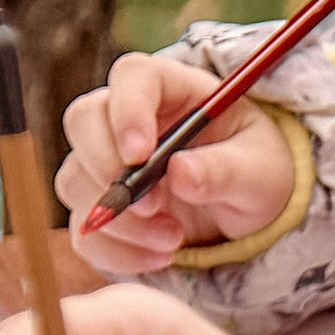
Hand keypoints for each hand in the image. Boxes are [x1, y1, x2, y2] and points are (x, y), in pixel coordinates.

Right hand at [58, 53, 298, 274]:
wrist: (251, 213)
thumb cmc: (257, 172)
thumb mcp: (259, 171)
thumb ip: (225, 170)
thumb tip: (181, 174)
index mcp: (172, 90)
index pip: (133, 77)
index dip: (127, 110)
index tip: (140, 154)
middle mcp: (127, 119)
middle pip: (83, 121)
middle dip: (108, 169)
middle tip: (153, 208)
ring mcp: (106, 162)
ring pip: (76, 179)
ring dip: (118, 219)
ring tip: (174, 239)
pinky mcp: (101, 205)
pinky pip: (85, 229)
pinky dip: (115, 250)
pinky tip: (160, 257)